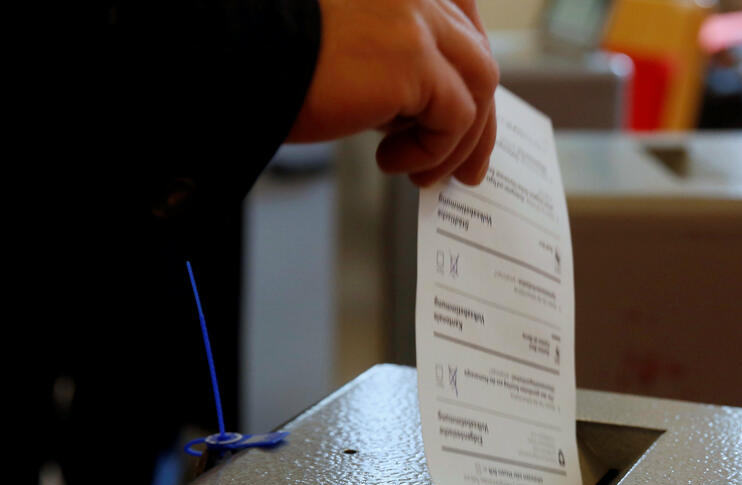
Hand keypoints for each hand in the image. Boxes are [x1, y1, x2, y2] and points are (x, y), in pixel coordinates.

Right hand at [287, 0, 499, 185]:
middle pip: (476, 57)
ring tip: (421, 175)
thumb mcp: (350, 58)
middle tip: (465, 170)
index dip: (468, 77)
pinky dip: (431, 151)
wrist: (233, 58)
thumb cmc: (275, 61)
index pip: (463, 23)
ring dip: (457, 143)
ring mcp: (416, 20)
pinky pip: (454, 117)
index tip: (465, 123)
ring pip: (478, 86)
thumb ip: (394, 69)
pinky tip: (389, 162)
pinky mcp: (411, 60)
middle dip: (478, 122)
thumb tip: (426, 112)